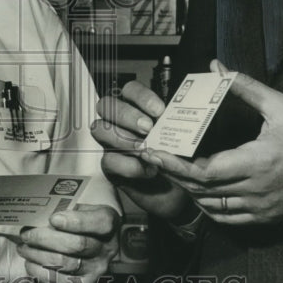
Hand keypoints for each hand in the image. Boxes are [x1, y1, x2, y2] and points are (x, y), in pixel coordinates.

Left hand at [17, 204, 118, 282]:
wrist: (92, 249)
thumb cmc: (80, 224)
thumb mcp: (80, 209)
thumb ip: (65, 209)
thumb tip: (38, 215)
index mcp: (108, 224)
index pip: (99, 223)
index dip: (75, 221)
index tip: (53, 219)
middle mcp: (107, 249)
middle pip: (77, 245)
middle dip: (46, 239)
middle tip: (27, 234)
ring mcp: (96, 270)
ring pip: (66, 264)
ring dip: (38, 256)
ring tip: (24, 248)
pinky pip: (59, 282)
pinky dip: (40, 272)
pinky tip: (30, 263)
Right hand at [91, 81, 192, 222]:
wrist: (180, 193)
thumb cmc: (180, 160)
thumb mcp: (182, 139)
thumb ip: (175, 126)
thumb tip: (180, 114)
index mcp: (139, 109)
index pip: (130, 90)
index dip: (141, 97)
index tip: (159, 111)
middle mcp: (121, 123)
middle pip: (107, 105)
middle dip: (127, 115)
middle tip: (148, 128)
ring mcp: (112, 143)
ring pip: (100, 129)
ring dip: (122, 138)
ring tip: (144, 149)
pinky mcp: (111, 166)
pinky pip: (108, 160)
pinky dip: (128, 165)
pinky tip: (147, 171)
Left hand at [141, 60, 282, 224]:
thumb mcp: (279, 105)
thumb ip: (243, 86)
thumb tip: (216, 67)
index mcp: (256, 162)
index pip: (202, 171)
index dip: (174, 164)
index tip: (155, 152)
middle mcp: (256, 190)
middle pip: (200, 190)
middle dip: (173, 174)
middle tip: (154, 159)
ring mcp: (261, 208)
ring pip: (210, 207)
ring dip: (188, 191)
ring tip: (173, 171)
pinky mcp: (266, 218)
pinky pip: (227, 218)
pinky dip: (208, 206)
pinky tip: (199, 191)